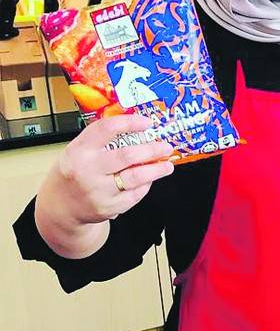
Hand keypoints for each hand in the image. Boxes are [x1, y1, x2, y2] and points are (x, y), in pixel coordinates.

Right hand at [49, 114, 174, 222]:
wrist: (61, 205)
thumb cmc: (76, 171)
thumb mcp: (80, 150)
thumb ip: (104, 140)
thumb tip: (140, 129)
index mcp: (79, 150)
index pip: (107, 129)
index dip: (130, 123)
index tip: (147, 122)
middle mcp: (86, 169)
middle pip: (127, 155)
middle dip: (152, 150)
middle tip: (165, 147)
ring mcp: (97, 190)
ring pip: (136, 177)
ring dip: (157, 170)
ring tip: (167, 165)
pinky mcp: (107, 207)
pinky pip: (135, 194)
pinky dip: (146, 186)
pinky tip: (149, 180)